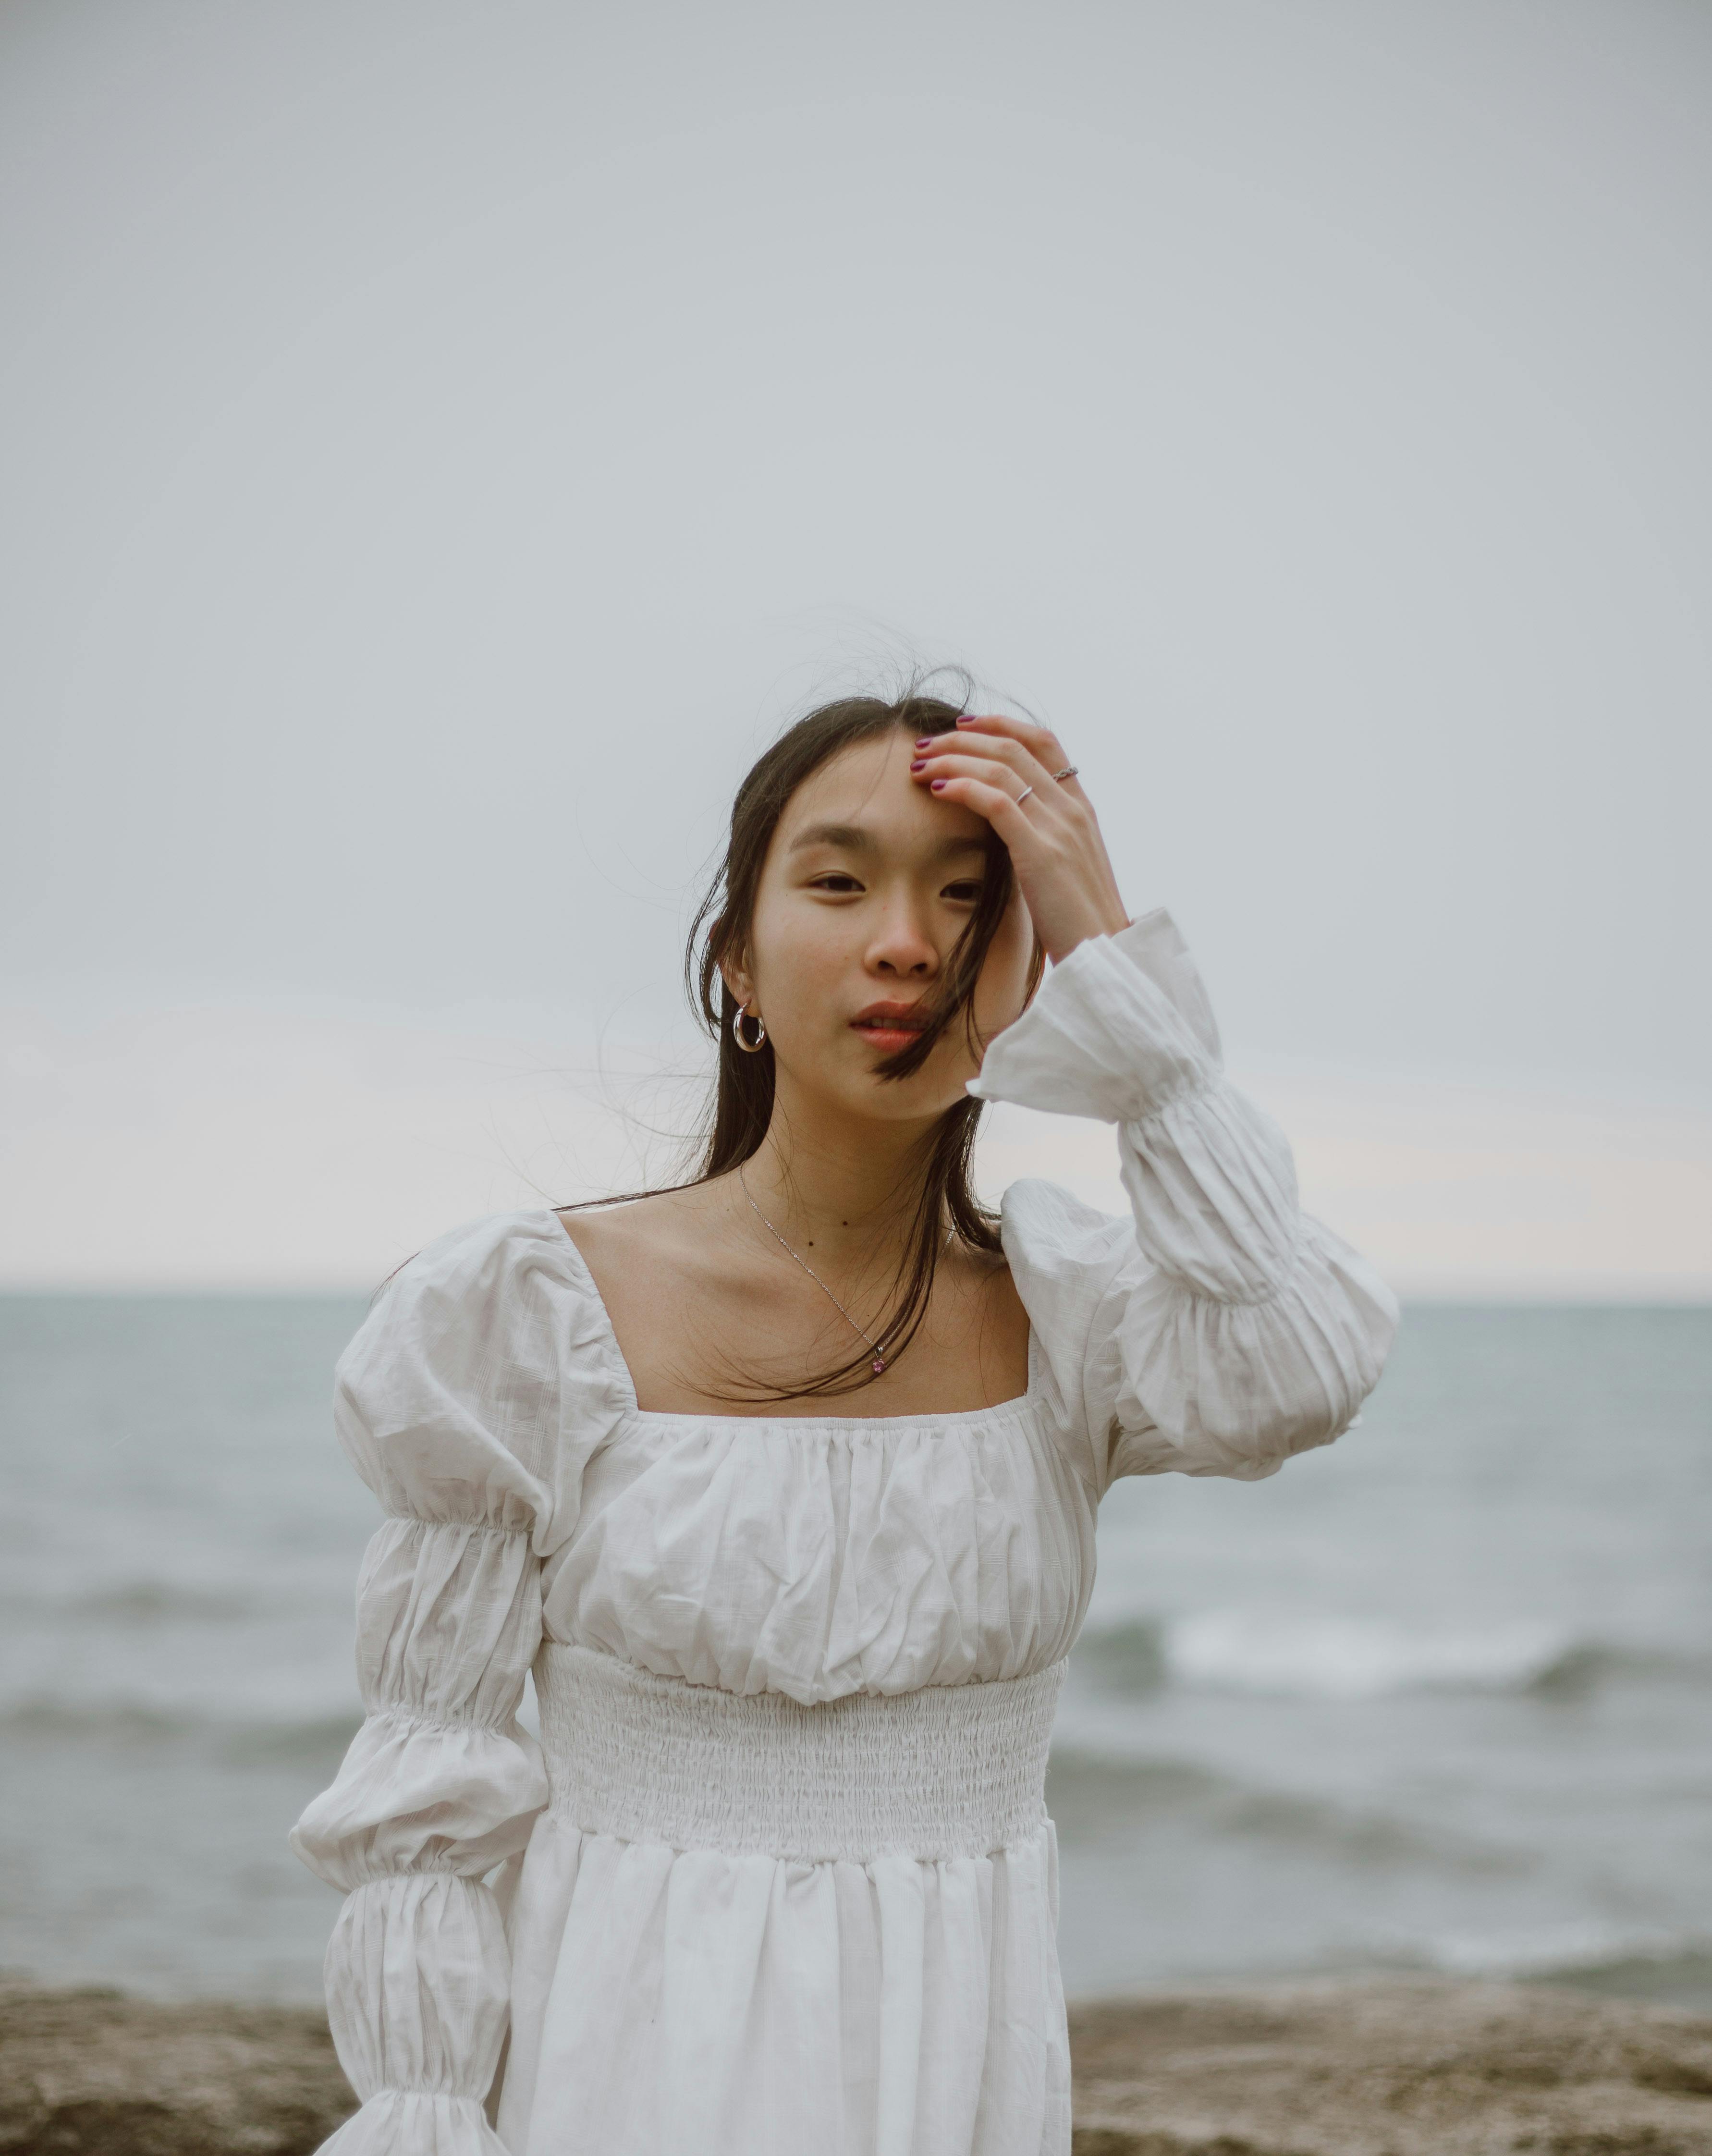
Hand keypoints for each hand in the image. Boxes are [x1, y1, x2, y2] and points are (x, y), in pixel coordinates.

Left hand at [909, 713, 1129, 963]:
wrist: (1106, 957)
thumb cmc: (1081, 923)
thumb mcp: (1067, 869)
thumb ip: (1045, 841)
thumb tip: (1009, 831)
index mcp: (1082, 808)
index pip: (1043, 742)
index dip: (1000, 724)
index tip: (962, 725)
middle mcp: (1073, 808)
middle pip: (1013, 747)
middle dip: (962, 738)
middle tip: (924, 744)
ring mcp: (1059, 827)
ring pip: (1000, 767)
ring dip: (952, 759)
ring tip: (919, 766)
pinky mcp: (1040, 853)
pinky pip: (996, 802)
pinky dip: (963, 787)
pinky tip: (938, 789)